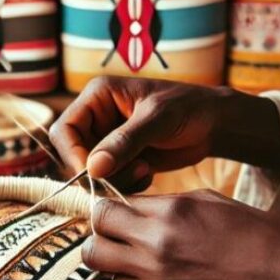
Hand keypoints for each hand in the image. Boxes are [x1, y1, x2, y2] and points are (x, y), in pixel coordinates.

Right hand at [48, 76, 279, 190]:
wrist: (214, 124)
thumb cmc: (189, 108)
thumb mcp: (157, 120)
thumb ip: (124, 143)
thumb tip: (92, 168)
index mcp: (98, 96)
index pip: (65, 130)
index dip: (73, 155)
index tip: (94, 175)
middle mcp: (97, 117)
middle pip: (74, 155)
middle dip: (98, 172)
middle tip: (131, 173)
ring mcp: (107, 139)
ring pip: (91, 172)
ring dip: (114, 179)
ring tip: (144, 171)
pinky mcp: (120, 158)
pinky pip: (108, 179)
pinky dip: (125, 184)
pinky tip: (148, 173)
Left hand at [82, 189, 279, 279]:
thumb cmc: (261, 237)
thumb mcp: (215, 203)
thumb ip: (171, 204)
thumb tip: (141, 207)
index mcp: (172, 208)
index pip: (112, 202)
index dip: (110, 206)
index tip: (117, 211)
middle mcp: (155, 239)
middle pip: (95, 231)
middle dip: (100, 230)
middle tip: (115, 234)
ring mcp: (156, 274)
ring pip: (98, 262)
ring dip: (105, 258)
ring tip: (124, 257)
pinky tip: (142, 278)